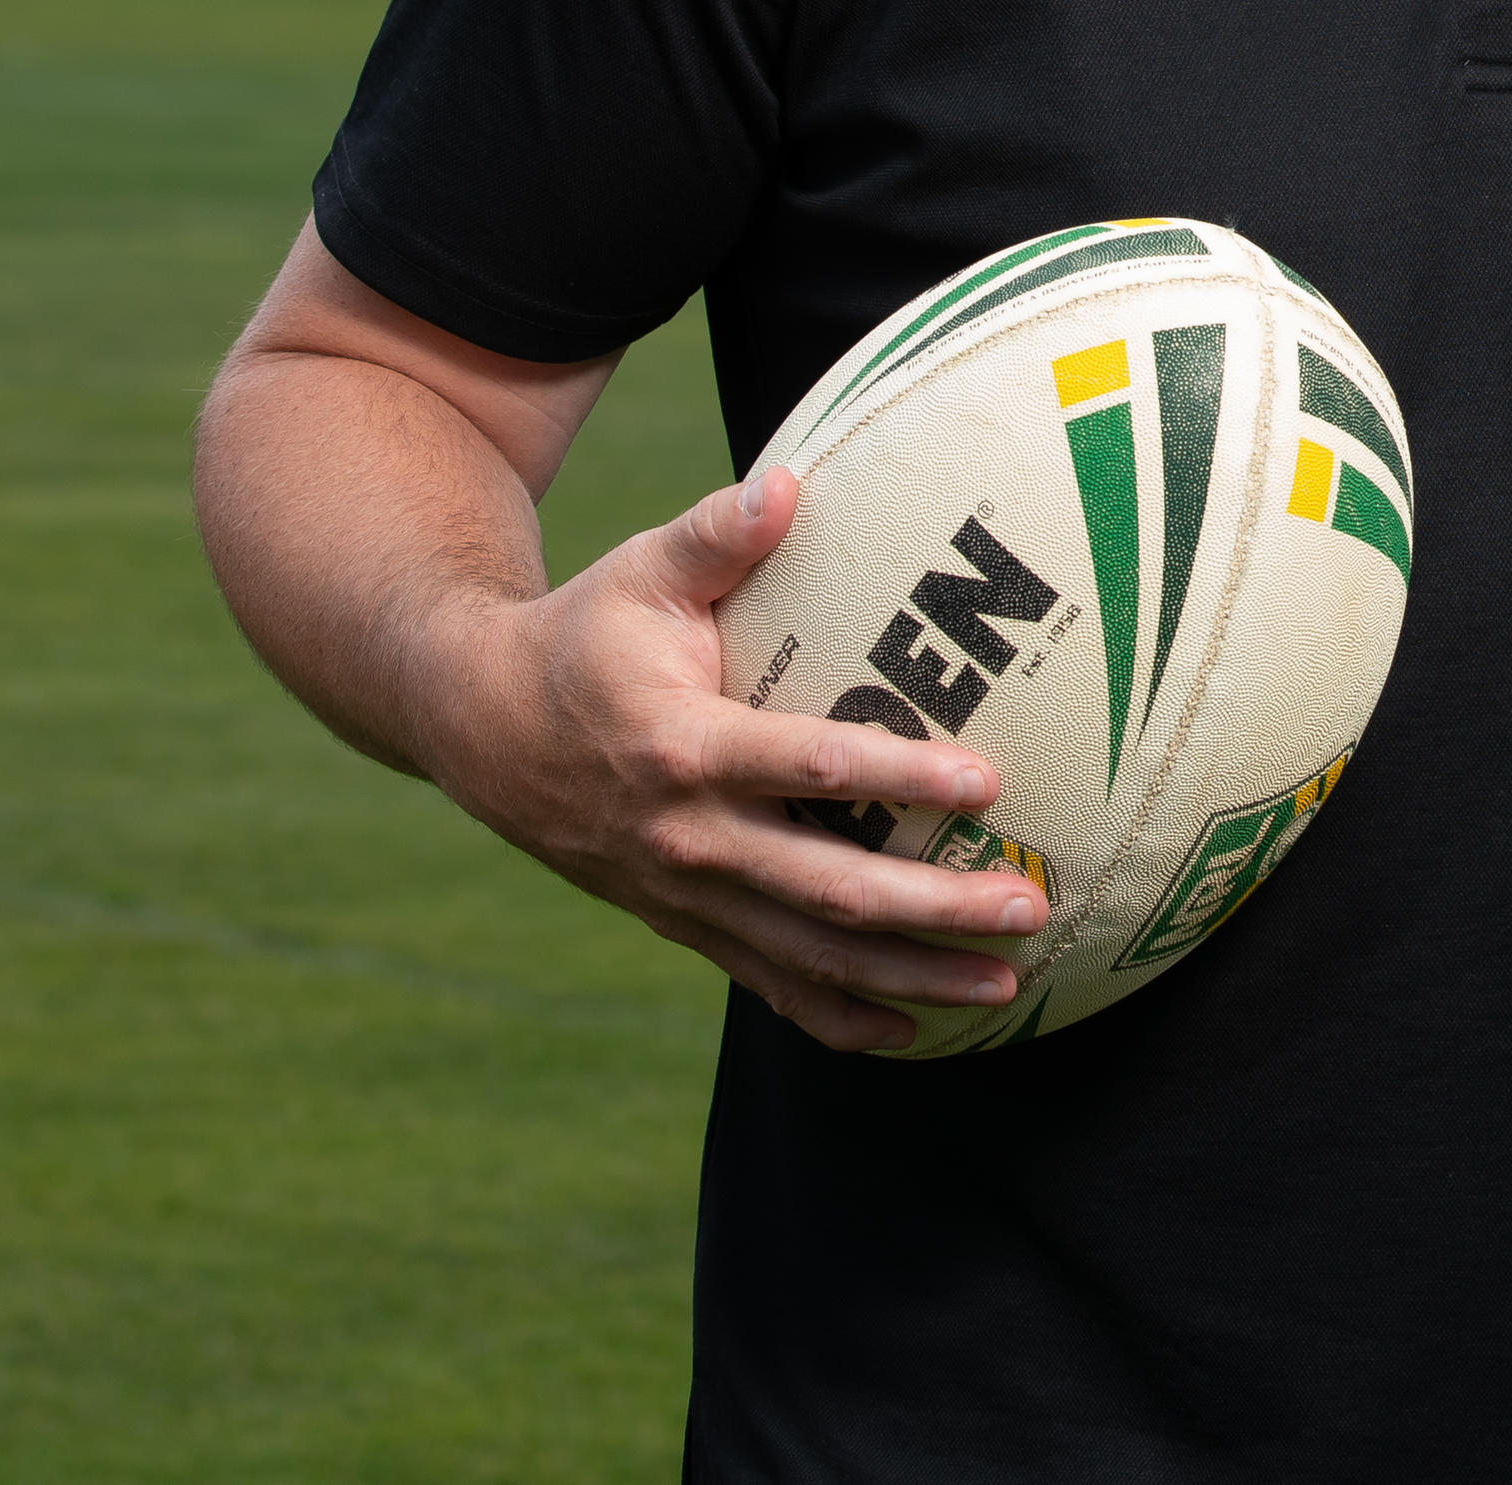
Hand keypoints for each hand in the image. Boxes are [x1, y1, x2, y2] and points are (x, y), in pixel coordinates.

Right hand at [412, 467, 1049, 1053]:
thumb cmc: (584, 635)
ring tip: (1003, 985)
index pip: (811, 769)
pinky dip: (839, 1016)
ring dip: (910, 975)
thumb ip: (718, 533)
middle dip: (935, 908)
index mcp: (684, 746)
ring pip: (811, 955)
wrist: (482, 729)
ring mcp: (684, 894)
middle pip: (829, 889)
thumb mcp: (640, 572)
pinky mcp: (682, 924)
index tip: (987, 783)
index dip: (901, 778)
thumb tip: (790, 481)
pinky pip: (769, 983)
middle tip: (1029, 907)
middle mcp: (687, 837)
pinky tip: (911, 1031)